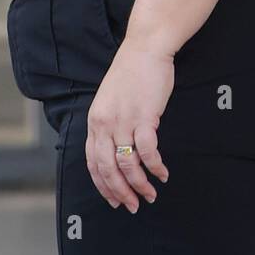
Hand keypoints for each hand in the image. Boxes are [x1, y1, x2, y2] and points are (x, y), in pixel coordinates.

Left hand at [85, 37, 173, 212]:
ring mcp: (123, 120)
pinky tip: (162, 174)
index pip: (92, 162)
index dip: (102, 185)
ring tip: (150, 195)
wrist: (146, 48)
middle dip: (120, 193)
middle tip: (133, 206)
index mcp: (94, 121)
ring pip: (127, 164)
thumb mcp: (111, 100)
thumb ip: (110, 123)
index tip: (113, 200)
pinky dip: (155, 167)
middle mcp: (104, 123)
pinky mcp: (144, 117)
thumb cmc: (132, 73)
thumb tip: (117, 148)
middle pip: (107, 169)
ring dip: (139, 185)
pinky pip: (147, 152)